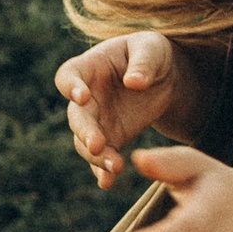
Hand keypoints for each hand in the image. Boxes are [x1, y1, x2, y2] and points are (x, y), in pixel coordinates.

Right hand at [56, 30, 200, 188]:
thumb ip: (143, 62)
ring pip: (85, 142)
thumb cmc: (152, 53)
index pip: (68, 76)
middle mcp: (86, 96)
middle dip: (84, 132)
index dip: (71, 87)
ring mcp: (96, 120)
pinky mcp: (111, 138)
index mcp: (89, 67)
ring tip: (115, 167)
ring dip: (95, 156)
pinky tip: (107, 183)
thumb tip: (134, 83)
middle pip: (76, 116)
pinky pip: (101, 157)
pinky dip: (102, 170)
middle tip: (97, 144)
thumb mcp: (152, 48)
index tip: (81, 97)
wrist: (163, 78)